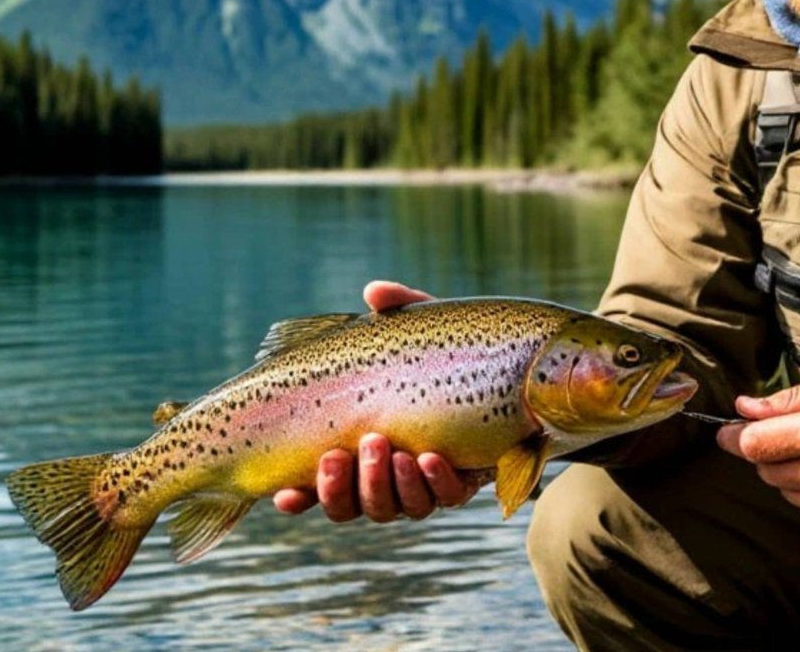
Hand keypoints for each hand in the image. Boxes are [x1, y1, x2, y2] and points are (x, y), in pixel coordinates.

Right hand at [272, 281, 484, 521]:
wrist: (515, 374)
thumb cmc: (447, 352)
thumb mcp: (419, 326)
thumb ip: (398, 308)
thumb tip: (373, 291)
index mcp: (355, 450)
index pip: (317, 487)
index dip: (299, 498)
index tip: (283, 494)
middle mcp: (383, 477)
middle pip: (351, 505)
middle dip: (343, 486)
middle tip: (346, 450)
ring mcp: (421, 486)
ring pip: (393, 508)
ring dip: (384, 485)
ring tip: (390, 449)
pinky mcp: (461, 484)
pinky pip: (446, 497)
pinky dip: (435, 483)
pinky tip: (429, 459)